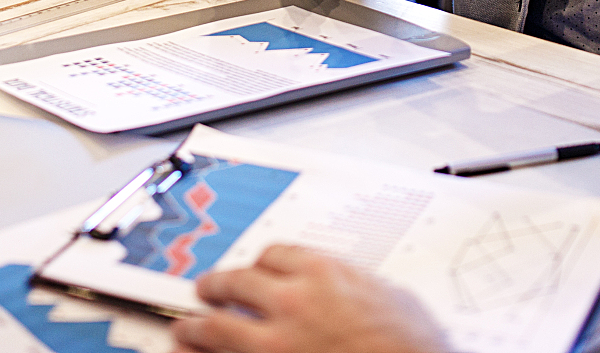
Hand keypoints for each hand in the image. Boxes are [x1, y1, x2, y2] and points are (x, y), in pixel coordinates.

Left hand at [174, 246, 445, 352]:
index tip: (257, 269)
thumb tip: (357, 289)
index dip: (262, 263)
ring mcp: (274, 344)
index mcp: (323, 274)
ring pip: (217, 326)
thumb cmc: (413, 345)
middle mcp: (291, 303)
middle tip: (206, 289)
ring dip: (196, 327)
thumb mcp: (395, 298)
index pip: (275, 255)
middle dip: (217, 285)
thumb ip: (362, 288)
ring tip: (186, 328)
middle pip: (237, 282)